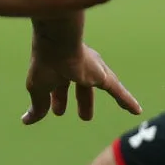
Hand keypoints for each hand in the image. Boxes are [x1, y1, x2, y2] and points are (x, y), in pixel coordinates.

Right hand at [23, 39, 141, 124]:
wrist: (58, 43)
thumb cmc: (45, 62)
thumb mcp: (39, 88)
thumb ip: (38, 105)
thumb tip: (27, 121)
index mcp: (58, 67)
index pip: (59, 86)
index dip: (57, 99)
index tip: (56, 111)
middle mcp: (77, 67)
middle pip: (81, 87)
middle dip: (80, 100)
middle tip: (83, 116)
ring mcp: (92, 71)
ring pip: (99, 87)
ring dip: (93, 102)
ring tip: (97, 115)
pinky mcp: (103, 75)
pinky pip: (118, 91)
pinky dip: (127, 101)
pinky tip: (137, 111)